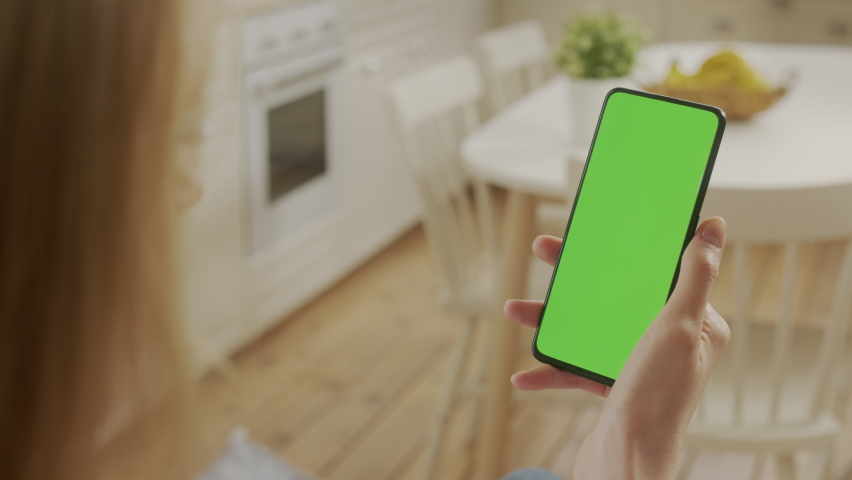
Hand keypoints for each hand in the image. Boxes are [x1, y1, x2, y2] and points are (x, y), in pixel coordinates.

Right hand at [504, 217, 729, 479]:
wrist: (628, 461)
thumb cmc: (658, 397)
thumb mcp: (678, 326)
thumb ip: (695, 276)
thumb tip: (714, 228)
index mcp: (693, 323)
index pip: (658, 270)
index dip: (627, 247)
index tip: (595, 228)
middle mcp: (667, 342)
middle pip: (616, 294)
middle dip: (575, 277)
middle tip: (545, 250)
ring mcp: (637, 364)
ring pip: (588, 328)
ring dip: (550, 320)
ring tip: (516, 309)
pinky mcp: (612, 388)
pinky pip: (575, 369)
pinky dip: (549, 370)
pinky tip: (524, 371)